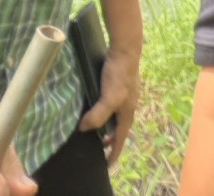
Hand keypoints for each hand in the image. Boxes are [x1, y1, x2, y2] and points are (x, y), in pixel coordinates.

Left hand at [79, 45, 139, 164]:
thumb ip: (98, 115)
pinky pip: (113, 104)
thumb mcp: (108, 97)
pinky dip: (106, 111)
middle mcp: (129, 105)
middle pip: (120, 128)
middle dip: (112, 139)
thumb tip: (84, 129)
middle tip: (100, 146)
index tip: (108, 164)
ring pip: (117, 115)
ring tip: (97, 128)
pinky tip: (98, 105)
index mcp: (128, 112)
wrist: (125, 48)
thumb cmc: (119, 73)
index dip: (114, 152)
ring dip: (109, 125)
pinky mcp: (120, 84)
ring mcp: (125, 94)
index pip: (121, 138)